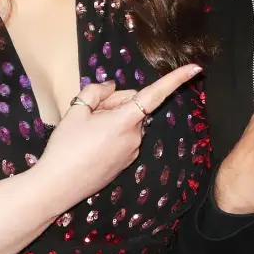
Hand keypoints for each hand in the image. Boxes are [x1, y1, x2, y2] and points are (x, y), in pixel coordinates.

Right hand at [35, 64, 201, 210]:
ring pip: (128, 122)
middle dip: (114, 103)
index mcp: (125, 120)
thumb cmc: (65, 146)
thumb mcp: (76, 110)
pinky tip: (90, 145)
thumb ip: (97, 91)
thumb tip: (113, 87)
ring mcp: (132, 151)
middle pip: (132, 105)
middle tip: (88, 114)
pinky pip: (124, 137)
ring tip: (86, 133)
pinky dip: (111, 134)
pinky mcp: (126, 161)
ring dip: (112, 119)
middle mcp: (135, 136)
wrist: (58, 186)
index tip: (196, 68)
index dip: (176, 79)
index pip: (155, 94)